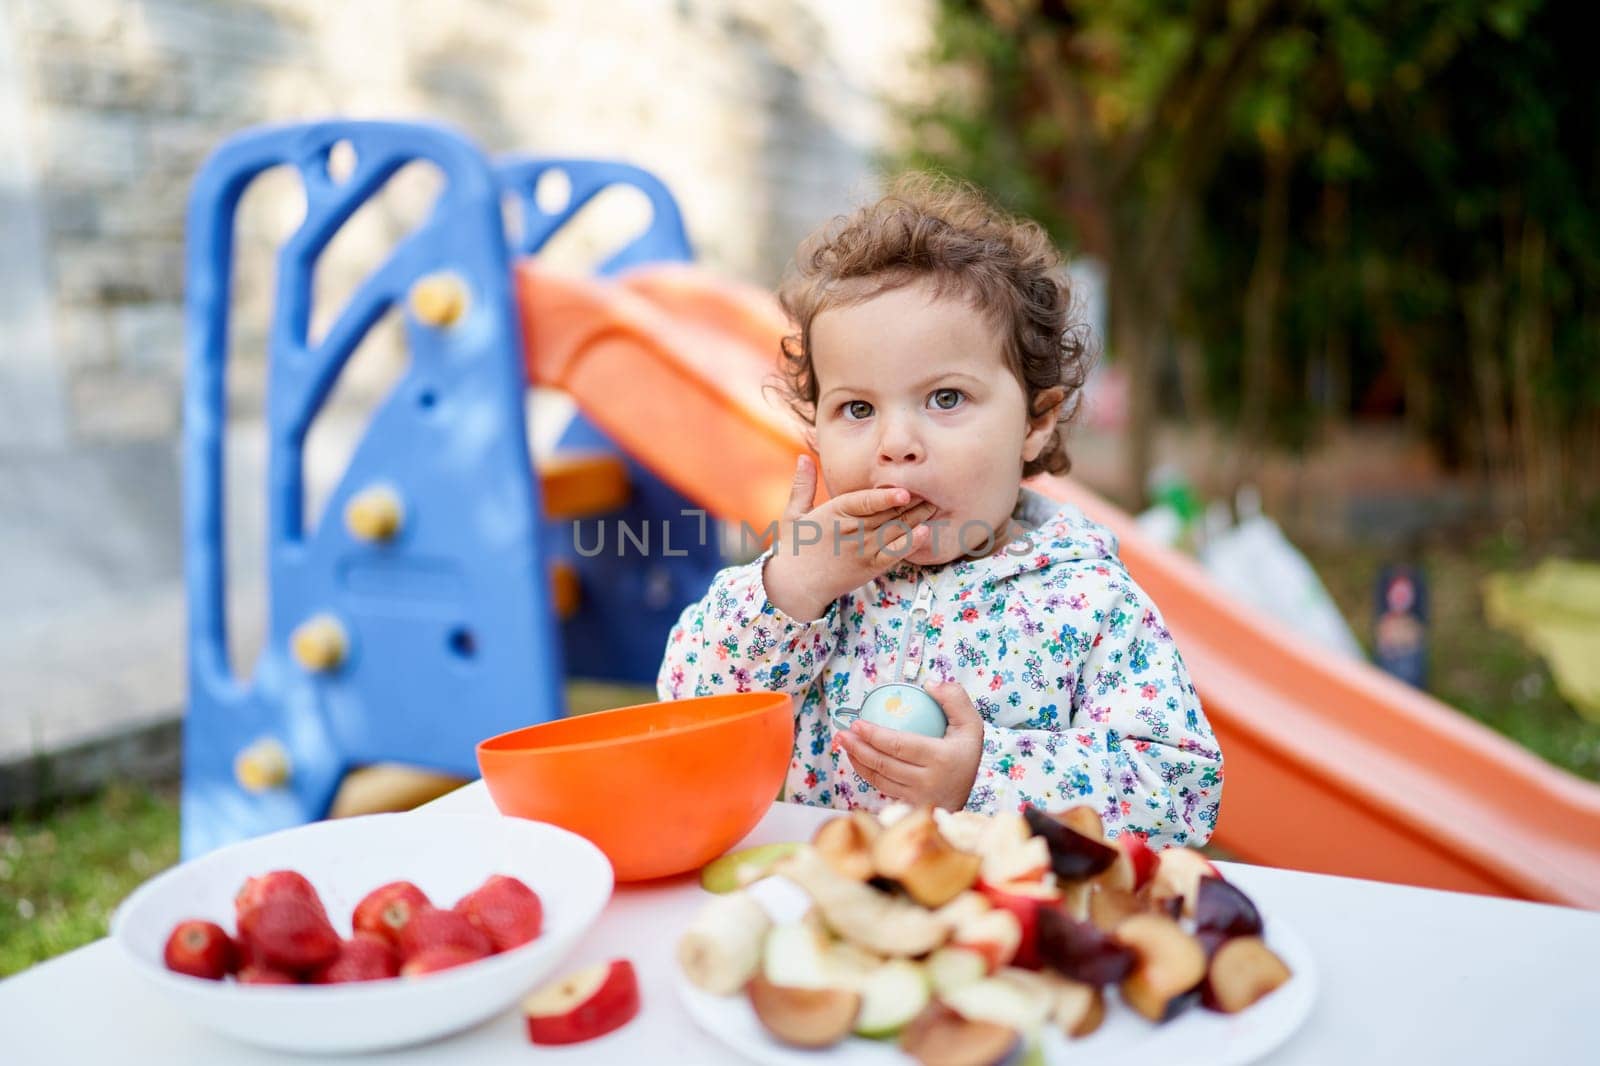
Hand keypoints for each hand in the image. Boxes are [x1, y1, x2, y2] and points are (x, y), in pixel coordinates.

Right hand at [763, 455, 936, 620]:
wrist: (796, 586)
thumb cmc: (795, 548)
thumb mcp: (793, 513)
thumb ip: (803, 485)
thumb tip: (802, 456)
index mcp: (833, 513)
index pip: (863, 502)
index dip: (885, 497)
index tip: (904, 490)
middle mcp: (850, 531)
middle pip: (885, 513)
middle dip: (911, 501)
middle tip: (933, 487)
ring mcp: (862, 550)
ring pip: (894, 530)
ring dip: (917, 517)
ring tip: (935, 504)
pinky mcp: (870, 567)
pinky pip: (894, 554)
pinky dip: (910, 543)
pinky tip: (925, 533)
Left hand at [836, 683, 984, 809]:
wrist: (967, 793)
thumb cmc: (966, 754)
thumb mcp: (971, 724)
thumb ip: (954, 699)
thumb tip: (929, 684)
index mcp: (941, 758)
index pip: (900, 745)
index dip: (875, 735)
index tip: (857, 724)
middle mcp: (927, 781)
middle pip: (884, 763)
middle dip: (858, 748)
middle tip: (842, 733)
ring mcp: (917, 796)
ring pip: (879, 778)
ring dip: (858, 760)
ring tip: (845, 744)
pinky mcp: (909, 804)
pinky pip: (882, 787)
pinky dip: (866, 773)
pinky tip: (857, 759)